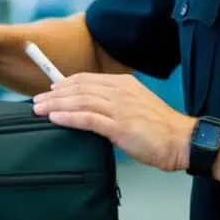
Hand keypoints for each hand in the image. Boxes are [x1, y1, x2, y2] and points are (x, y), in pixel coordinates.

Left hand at [32, 73, 195, 172]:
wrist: (182, 140)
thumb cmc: (160, 128)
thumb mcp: (136, 106)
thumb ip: (115, 104)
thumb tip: (92, 109)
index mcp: (123, 84)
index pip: (87, 79)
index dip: (65, 83)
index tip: (50, 89)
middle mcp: (120, 92)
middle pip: (79, 88)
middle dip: (54, 94)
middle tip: (37, 101)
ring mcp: (119, 108)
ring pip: (80, 101)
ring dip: (56, 105)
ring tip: (39, 110)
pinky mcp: (120, 126)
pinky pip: (88, 118)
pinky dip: (68, 117)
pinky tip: (54, 118)